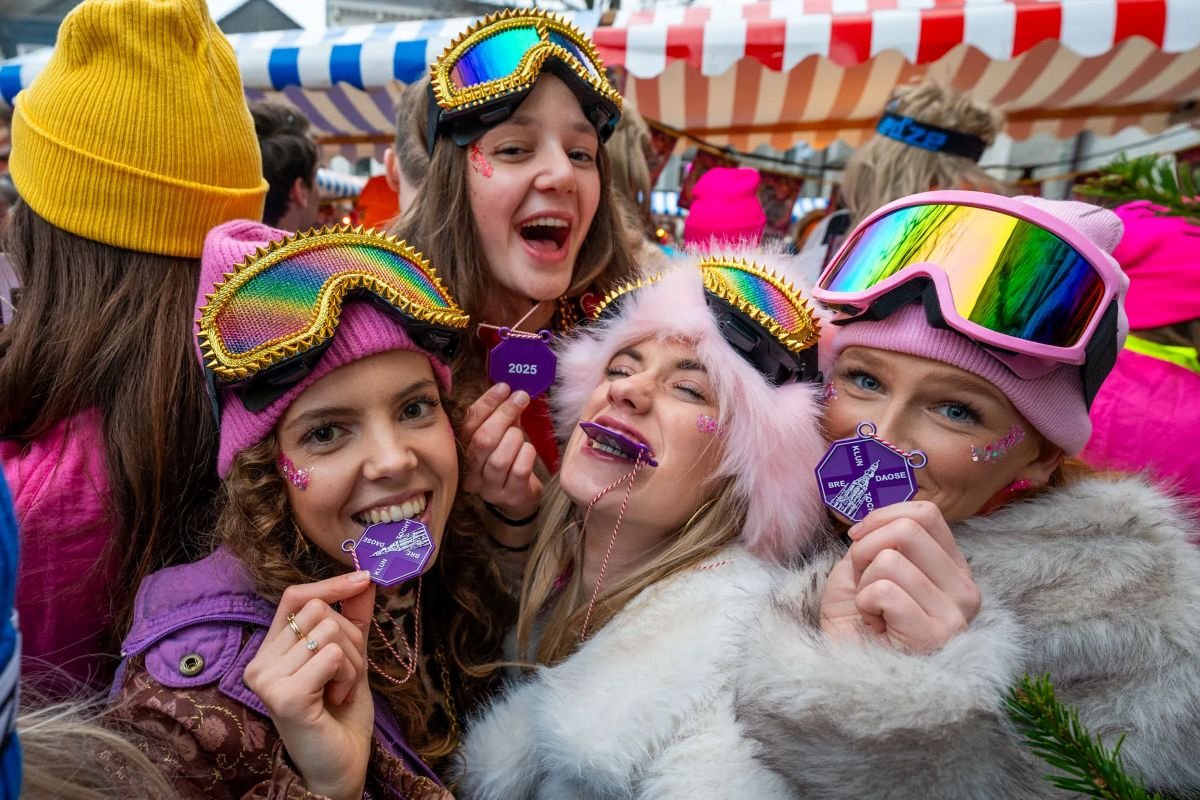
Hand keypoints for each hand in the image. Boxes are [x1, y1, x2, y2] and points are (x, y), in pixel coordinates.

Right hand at [244, 571, 376, 799]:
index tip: (364, 578)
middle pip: (317, 610)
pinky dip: (347, 675)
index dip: (331, 584)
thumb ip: (353, 618)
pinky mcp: (284, 696)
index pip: (295, 597)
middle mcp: (259, 663)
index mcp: (271, 651)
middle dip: (349, 636)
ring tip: (338, 689)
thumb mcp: (351, 657)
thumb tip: (364, 579)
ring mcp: (267, 679)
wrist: (341, 764)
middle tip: (345, 672)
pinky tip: (335, 699)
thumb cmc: (342, 714)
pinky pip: (332, 656)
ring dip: (351, 661)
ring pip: (328, 632)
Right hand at [461, 383, 542, 520]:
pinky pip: (519, 470)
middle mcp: (470, 474)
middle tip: (520, 398)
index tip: (504, 387)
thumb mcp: (501, 436)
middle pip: (483, 440)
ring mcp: (490, 488)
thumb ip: (501, 417)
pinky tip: (528, 449)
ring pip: (499, 457)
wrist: (518, 498)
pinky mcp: (510, 496)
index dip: (486, 403)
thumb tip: (510, 390)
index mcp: (462, 453)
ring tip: (521, 433)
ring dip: (515, 437)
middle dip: (503, 415)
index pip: (468, 425)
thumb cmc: (508, 459)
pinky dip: (526, 454)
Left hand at [819, 501, 980, 653]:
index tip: (858, 540)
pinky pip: (884, 591)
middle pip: (908, 529)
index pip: (927, 514)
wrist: (845, 673)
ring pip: (890, 560)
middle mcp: (964, 590)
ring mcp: (954, 616)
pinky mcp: (934, 636)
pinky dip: (865, 606)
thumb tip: (876, 519)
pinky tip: (875, 628)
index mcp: (953, 569)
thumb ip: (879, 539)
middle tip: (863, 584)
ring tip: (872, 612)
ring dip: (863, 585)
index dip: (882, 518)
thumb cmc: (855, 624)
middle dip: (866, 549)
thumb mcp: (863, 568)